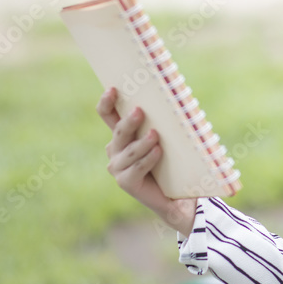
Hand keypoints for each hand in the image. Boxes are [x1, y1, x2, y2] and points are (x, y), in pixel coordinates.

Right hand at [96, 87, 197, 235]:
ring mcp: (118, 167)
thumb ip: (161, 122)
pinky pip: (136, 168)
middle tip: (141, 112)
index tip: (113, 89)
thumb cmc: (171, 160)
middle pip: (118, 131)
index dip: (107, 102)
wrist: (176, 194)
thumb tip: (172, 98)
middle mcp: (115, 149)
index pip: (107, 115)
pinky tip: (158, 152)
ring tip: (155, 135)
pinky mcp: (125, 182)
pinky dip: (147, 159)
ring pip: (128, 151)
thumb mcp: (166, 138)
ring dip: (142, 142)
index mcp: (121, 134)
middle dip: (128, 121)